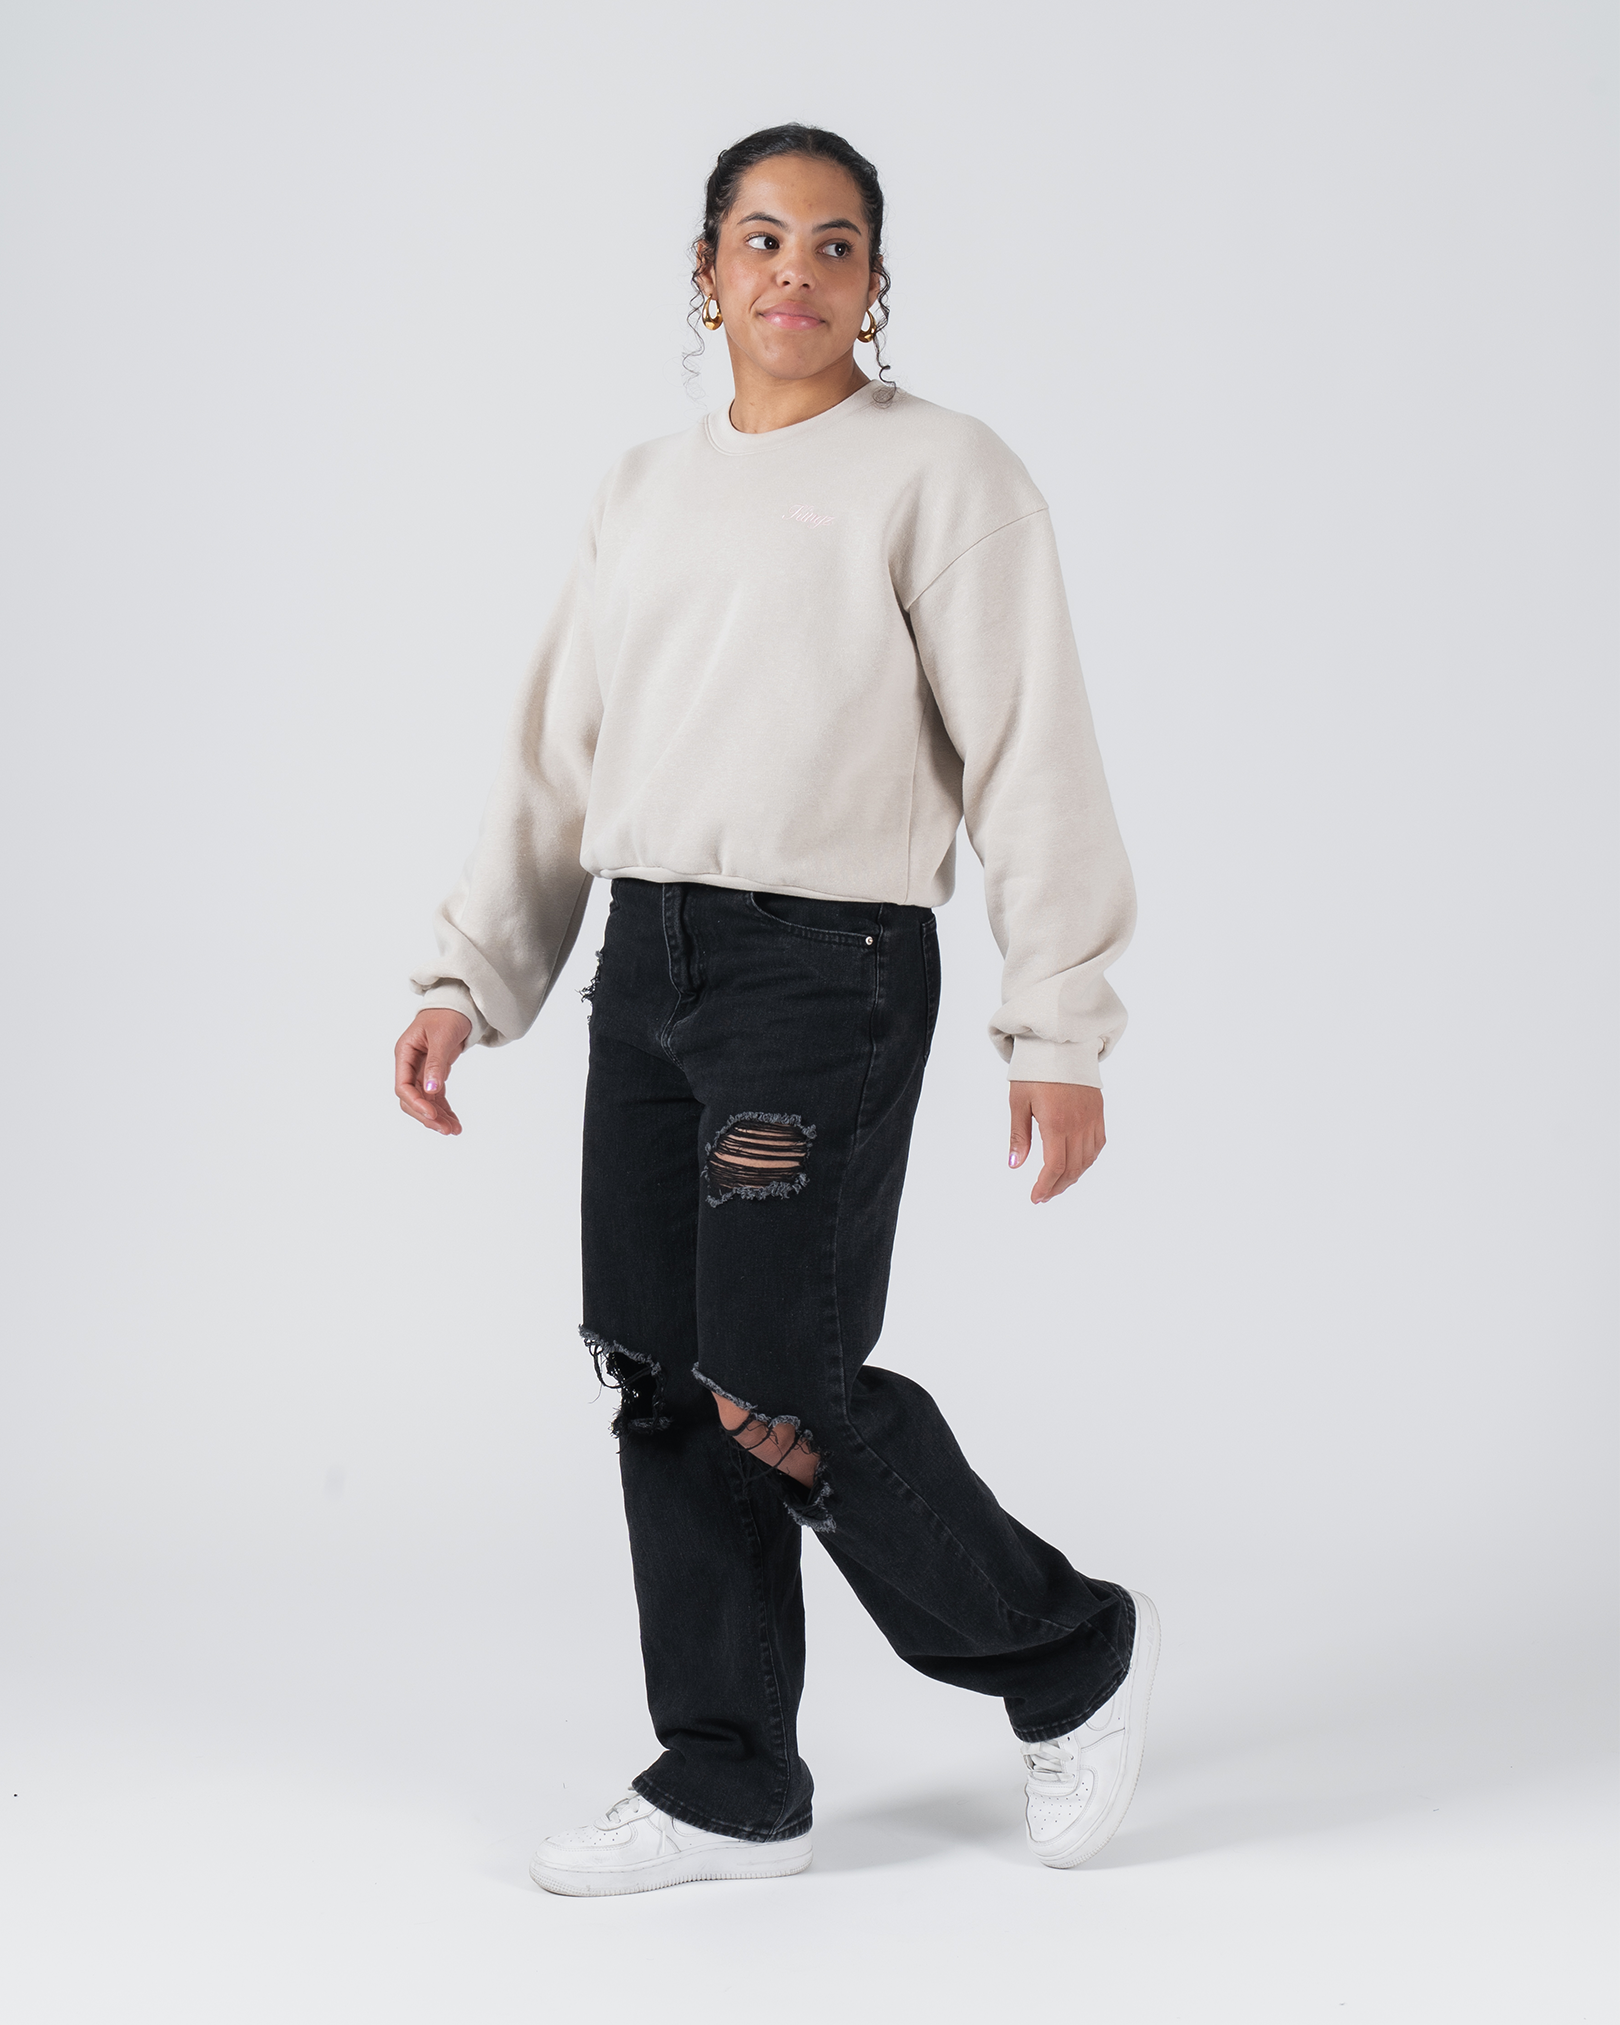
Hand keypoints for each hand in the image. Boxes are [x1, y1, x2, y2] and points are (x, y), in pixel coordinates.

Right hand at [394, 1009, 472, 1134]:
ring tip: (454, 1130)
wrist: (459, 1005)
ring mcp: (421, 1071)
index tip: (432, 1114)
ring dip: (438, 1117)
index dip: (416, 1102)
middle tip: (446, 1129)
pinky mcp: (434, 1074)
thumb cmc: (448, 1014)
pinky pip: (436, 1097)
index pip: (403, 1086)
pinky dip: (444, 1109)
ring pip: (425, 1101)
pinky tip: (454, 1122)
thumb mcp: (442, 1037)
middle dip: (427, 1115)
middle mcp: (410, 1064)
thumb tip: (431, 1090)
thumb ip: (436, 1063)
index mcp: (405, 1053)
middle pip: (412, 1098)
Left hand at [1008, 1081, 1104, 1203]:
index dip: (1045, 1186)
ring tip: (1057, 1183)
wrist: (1060, 1043)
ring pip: (1087, 1159)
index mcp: (1056, 1123)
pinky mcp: (1098, 1111)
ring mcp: (1091, 1118)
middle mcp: (1078, 1124)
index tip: (1036, 1197)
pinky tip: (1078, 1164)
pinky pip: (1098, 1144)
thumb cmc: (1035, 1070)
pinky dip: (1089, 1159)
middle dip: (1057, 1186)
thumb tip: (1015, 1164)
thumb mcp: (1018, 1101)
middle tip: (1043, 1195)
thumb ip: (1019, 1135)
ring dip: (1073, 1176)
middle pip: (1072, 1168)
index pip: (1054, 1167)